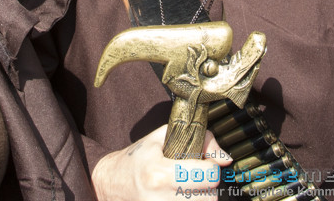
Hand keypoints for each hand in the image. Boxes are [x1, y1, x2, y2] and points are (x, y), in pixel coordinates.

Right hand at [91, 124, 231, 200]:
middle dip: (207, 185)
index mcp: (160, 173)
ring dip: (200, 197)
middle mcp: (161, 197)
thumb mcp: (162, 138)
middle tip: (195, 177)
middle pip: (209, 197)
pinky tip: (181, 196)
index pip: (208, 175)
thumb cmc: (136, 159)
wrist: (109, 183)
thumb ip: (198, 139)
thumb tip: (225, 157)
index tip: (204, 163)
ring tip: (187, 188)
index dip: (212, 166)